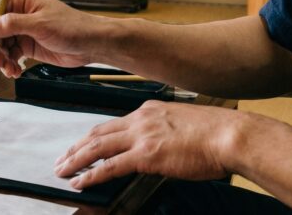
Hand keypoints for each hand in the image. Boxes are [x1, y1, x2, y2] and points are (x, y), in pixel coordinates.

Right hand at [0, 0, 101, 76]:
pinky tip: (15, 71)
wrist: (90, 44)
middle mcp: (19, 13)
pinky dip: (10, 63)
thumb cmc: (70, 27)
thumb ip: (12, 25)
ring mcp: (22, 30)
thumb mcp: (40, 25)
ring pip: (1, 44)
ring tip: (9, 69)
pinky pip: (10, 54)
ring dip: (1, 58)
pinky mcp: (27, 45)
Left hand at [55, 101, 237, 189]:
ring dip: (76, 160)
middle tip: (62, 159)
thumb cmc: (216, 133)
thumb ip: (164, 132)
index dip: (93, 136)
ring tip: (63, 170)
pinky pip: (110, 166)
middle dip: (76, 147)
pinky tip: (80, 181)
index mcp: (149, 111)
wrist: (230, 135)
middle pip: (97, 133)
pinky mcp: (146, 155)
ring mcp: (142, 136)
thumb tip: (158, 145)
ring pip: (97, 147)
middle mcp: (140, 119)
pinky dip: (91, 174)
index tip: (81, 146)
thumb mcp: (183, 123)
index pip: (112, 124)